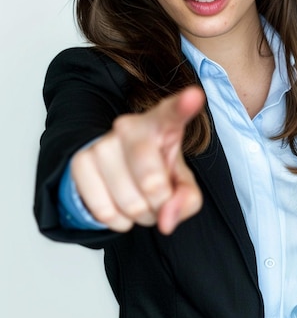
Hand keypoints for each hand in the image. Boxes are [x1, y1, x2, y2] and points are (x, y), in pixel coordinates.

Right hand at [71, 86, 205, 233]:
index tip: (194, 96)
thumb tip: (166, 219)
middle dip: (160, 205)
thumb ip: (187, 199)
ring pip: (129, 202)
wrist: (119, 170)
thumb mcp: (183, 183)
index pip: (173, 113)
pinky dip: (117, 221)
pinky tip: (120, 208)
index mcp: (162, 123)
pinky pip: (103, 210)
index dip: (183, 106)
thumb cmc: (158, 171)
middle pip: (152, 182)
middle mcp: (130, 126)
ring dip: (140, 216)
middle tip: (158, 199)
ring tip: (140, 202)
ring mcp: (103, 142)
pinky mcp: (80, 161)